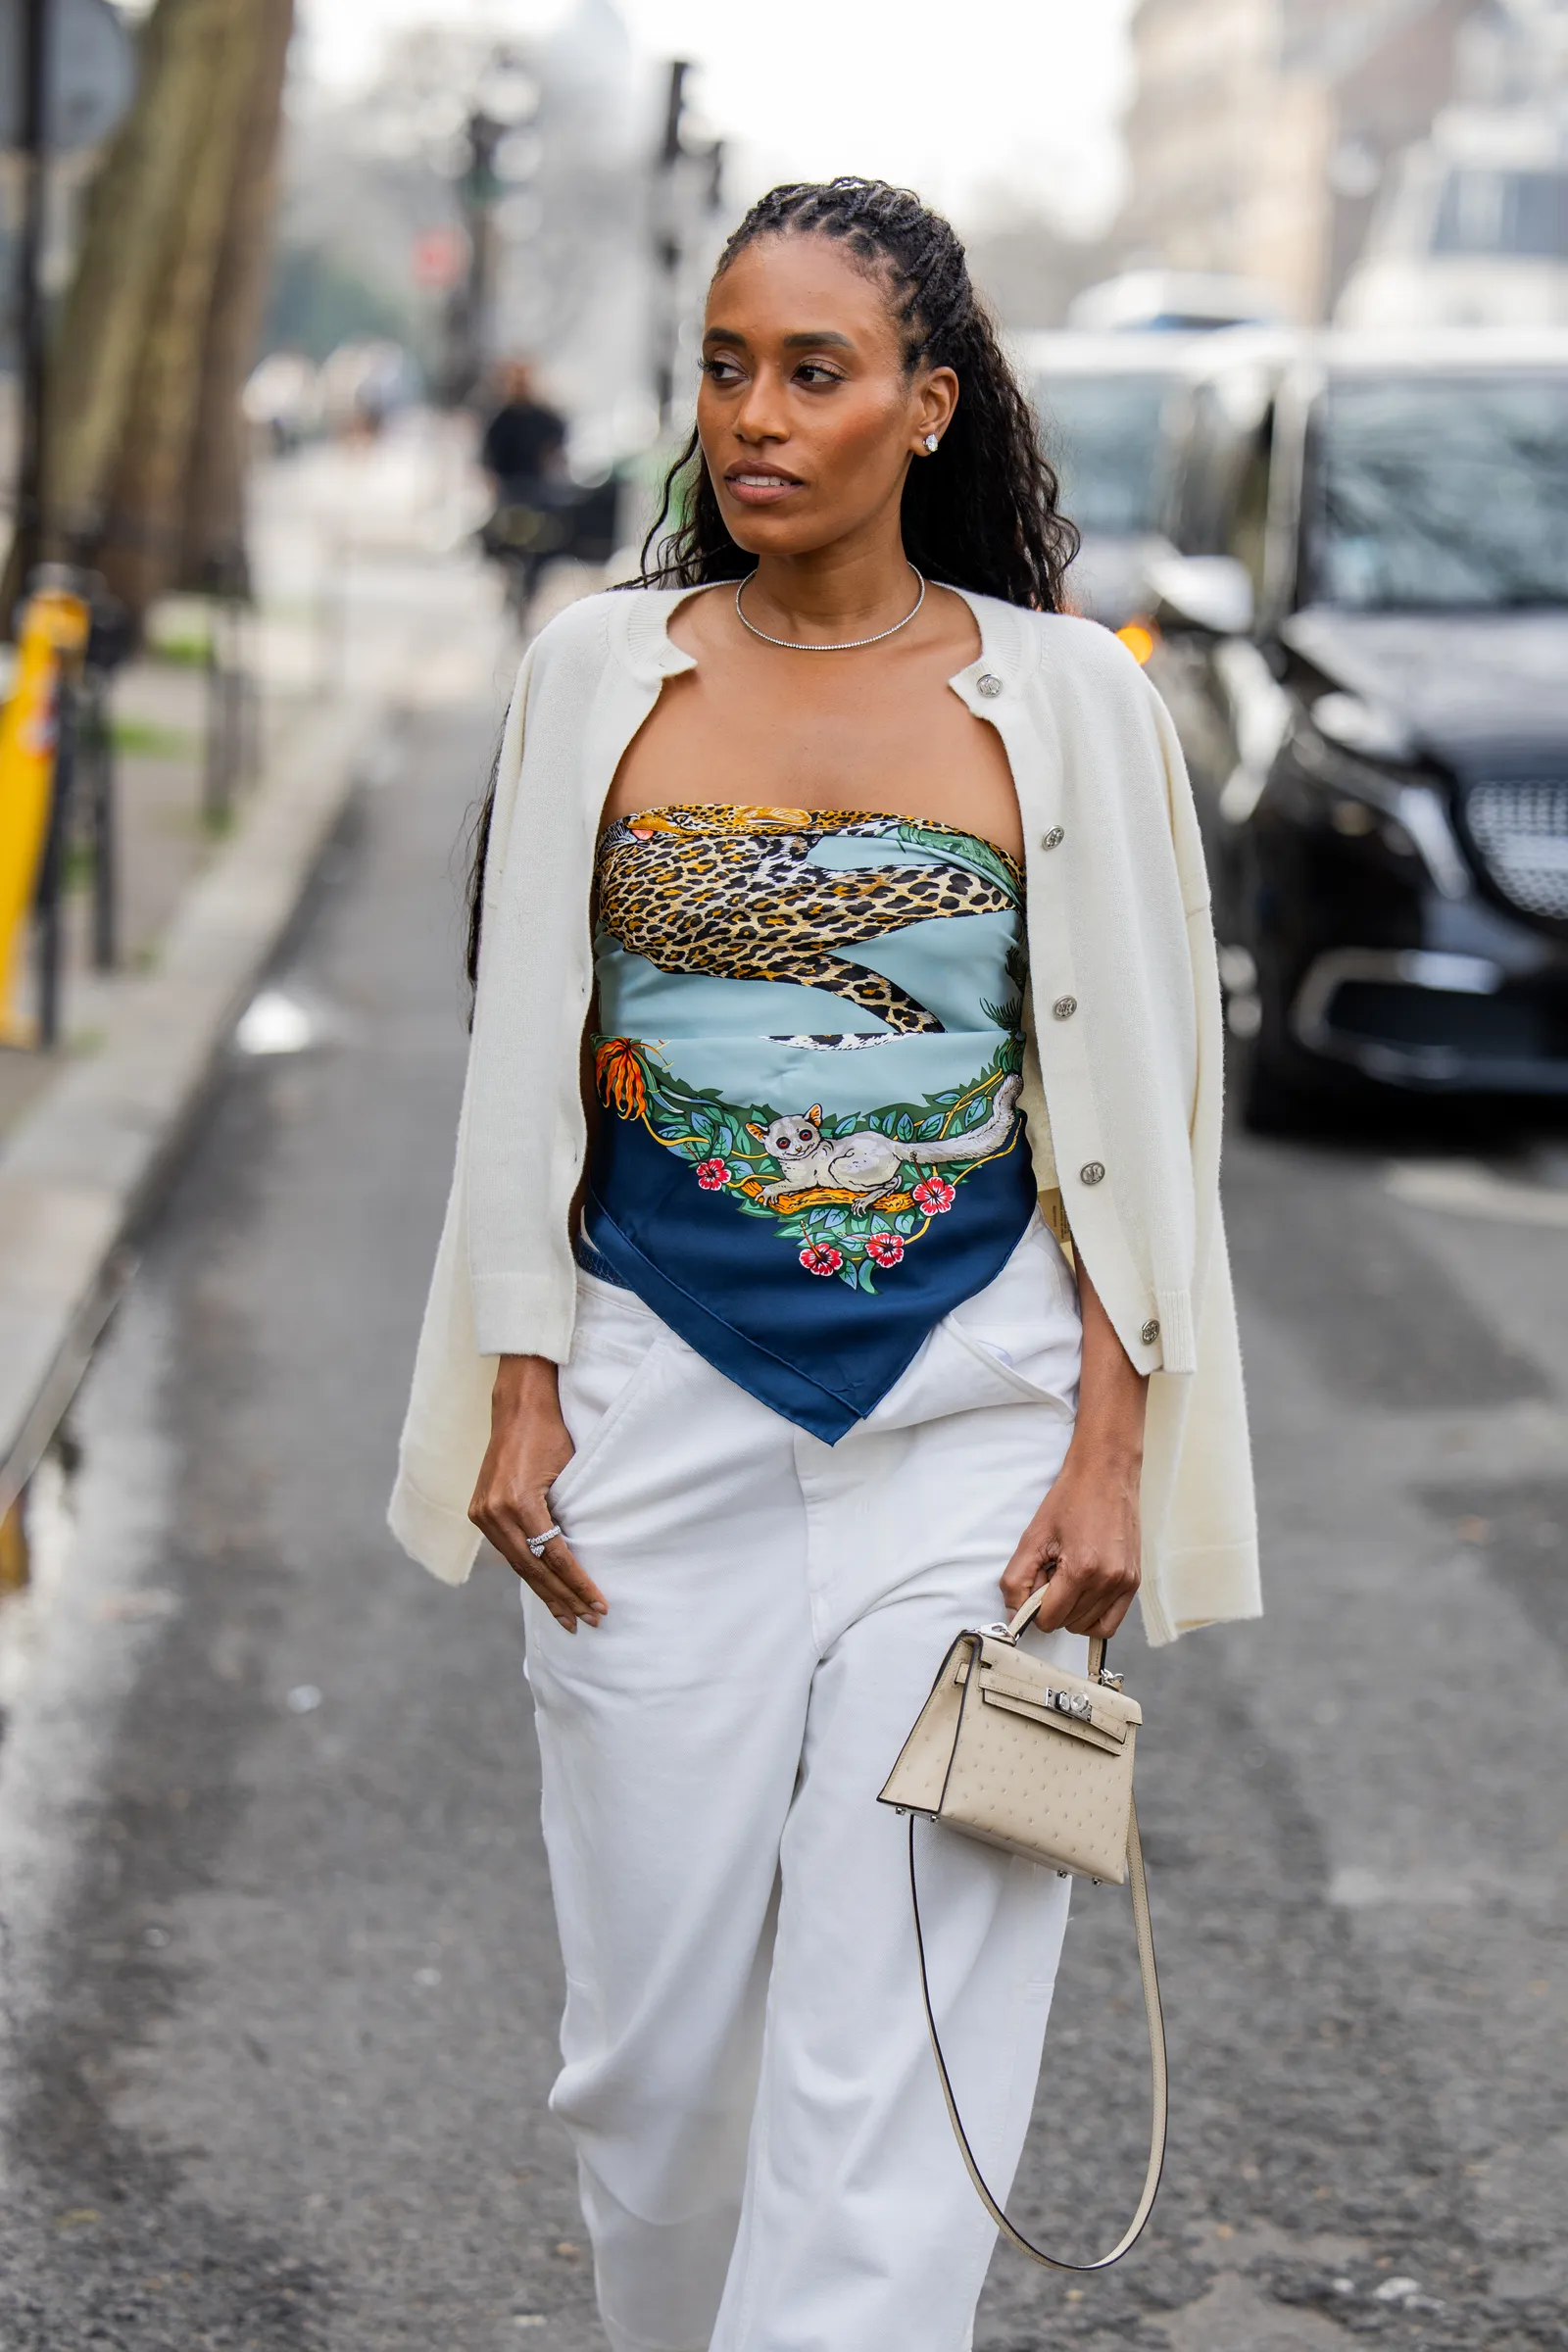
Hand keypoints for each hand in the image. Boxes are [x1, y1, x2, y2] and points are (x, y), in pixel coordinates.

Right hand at [468, 1355, 606, 1633]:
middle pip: (534, 1569)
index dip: (578, 1583)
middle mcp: (494, 1512)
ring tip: (569, 1618)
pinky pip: (508, 1550)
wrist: (517, 1405)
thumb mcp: (570, 1471)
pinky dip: (528, 1571)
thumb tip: (585, 1557)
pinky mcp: (479, 1511)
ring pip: (518, 1565)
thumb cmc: (552, 1433)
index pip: (554, 1556)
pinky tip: (545, 1590)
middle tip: (588, 1622)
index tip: (599, 1604)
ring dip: (545, 1593)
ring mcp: (482, 1513)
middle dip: (563, 1598)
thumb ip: (570, 1513)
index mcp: (519, 1502)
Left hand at [998, 1438, 1141, 1639]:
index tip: (1036, 1581)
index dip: (1034, 1606)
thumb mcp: (1033, 1537)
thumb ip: (1016, 1579)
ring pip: (1087, 1626)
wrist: (1105, 1474)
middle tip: (1053, 1572)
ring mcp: (1125, 1583)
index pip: (1049, 1619)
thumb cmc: (1071, 1499)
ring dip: (1072, 1609)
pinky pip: (1110, 1623)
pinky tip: (1083, 1593)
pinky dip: (1092, 1616)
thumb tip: (1014, 1614)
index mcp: (1082, 1569)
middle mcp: (1108, 1581)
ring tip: (1069, 1575)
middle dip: (1053, 1605)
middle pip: (1067, 1624)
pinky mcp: (1134, 1582)